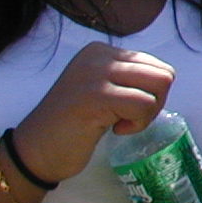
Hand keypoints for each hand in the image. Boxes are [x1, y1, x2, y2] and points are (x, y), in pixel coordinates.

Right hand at [11, 43, 174, 183]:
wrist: (35, 151)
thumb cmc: (73, 125)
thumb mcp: (101, 89)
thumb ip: (127, 79)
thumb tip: (166, 78)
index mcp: (100, 51)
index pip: (155, 65)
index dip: (151, 94)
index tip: (125, 109)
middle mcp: (99, 56)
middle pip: (163, 74)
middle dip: (156, 102)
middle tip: (129, 118)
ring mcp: (96, 74)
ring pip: (159, 86)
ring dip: (148, 113)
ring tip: (122, 123)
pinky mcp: (97, 96)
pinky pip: (144, 105)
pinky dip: (138, 124)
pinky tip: (115, 130)